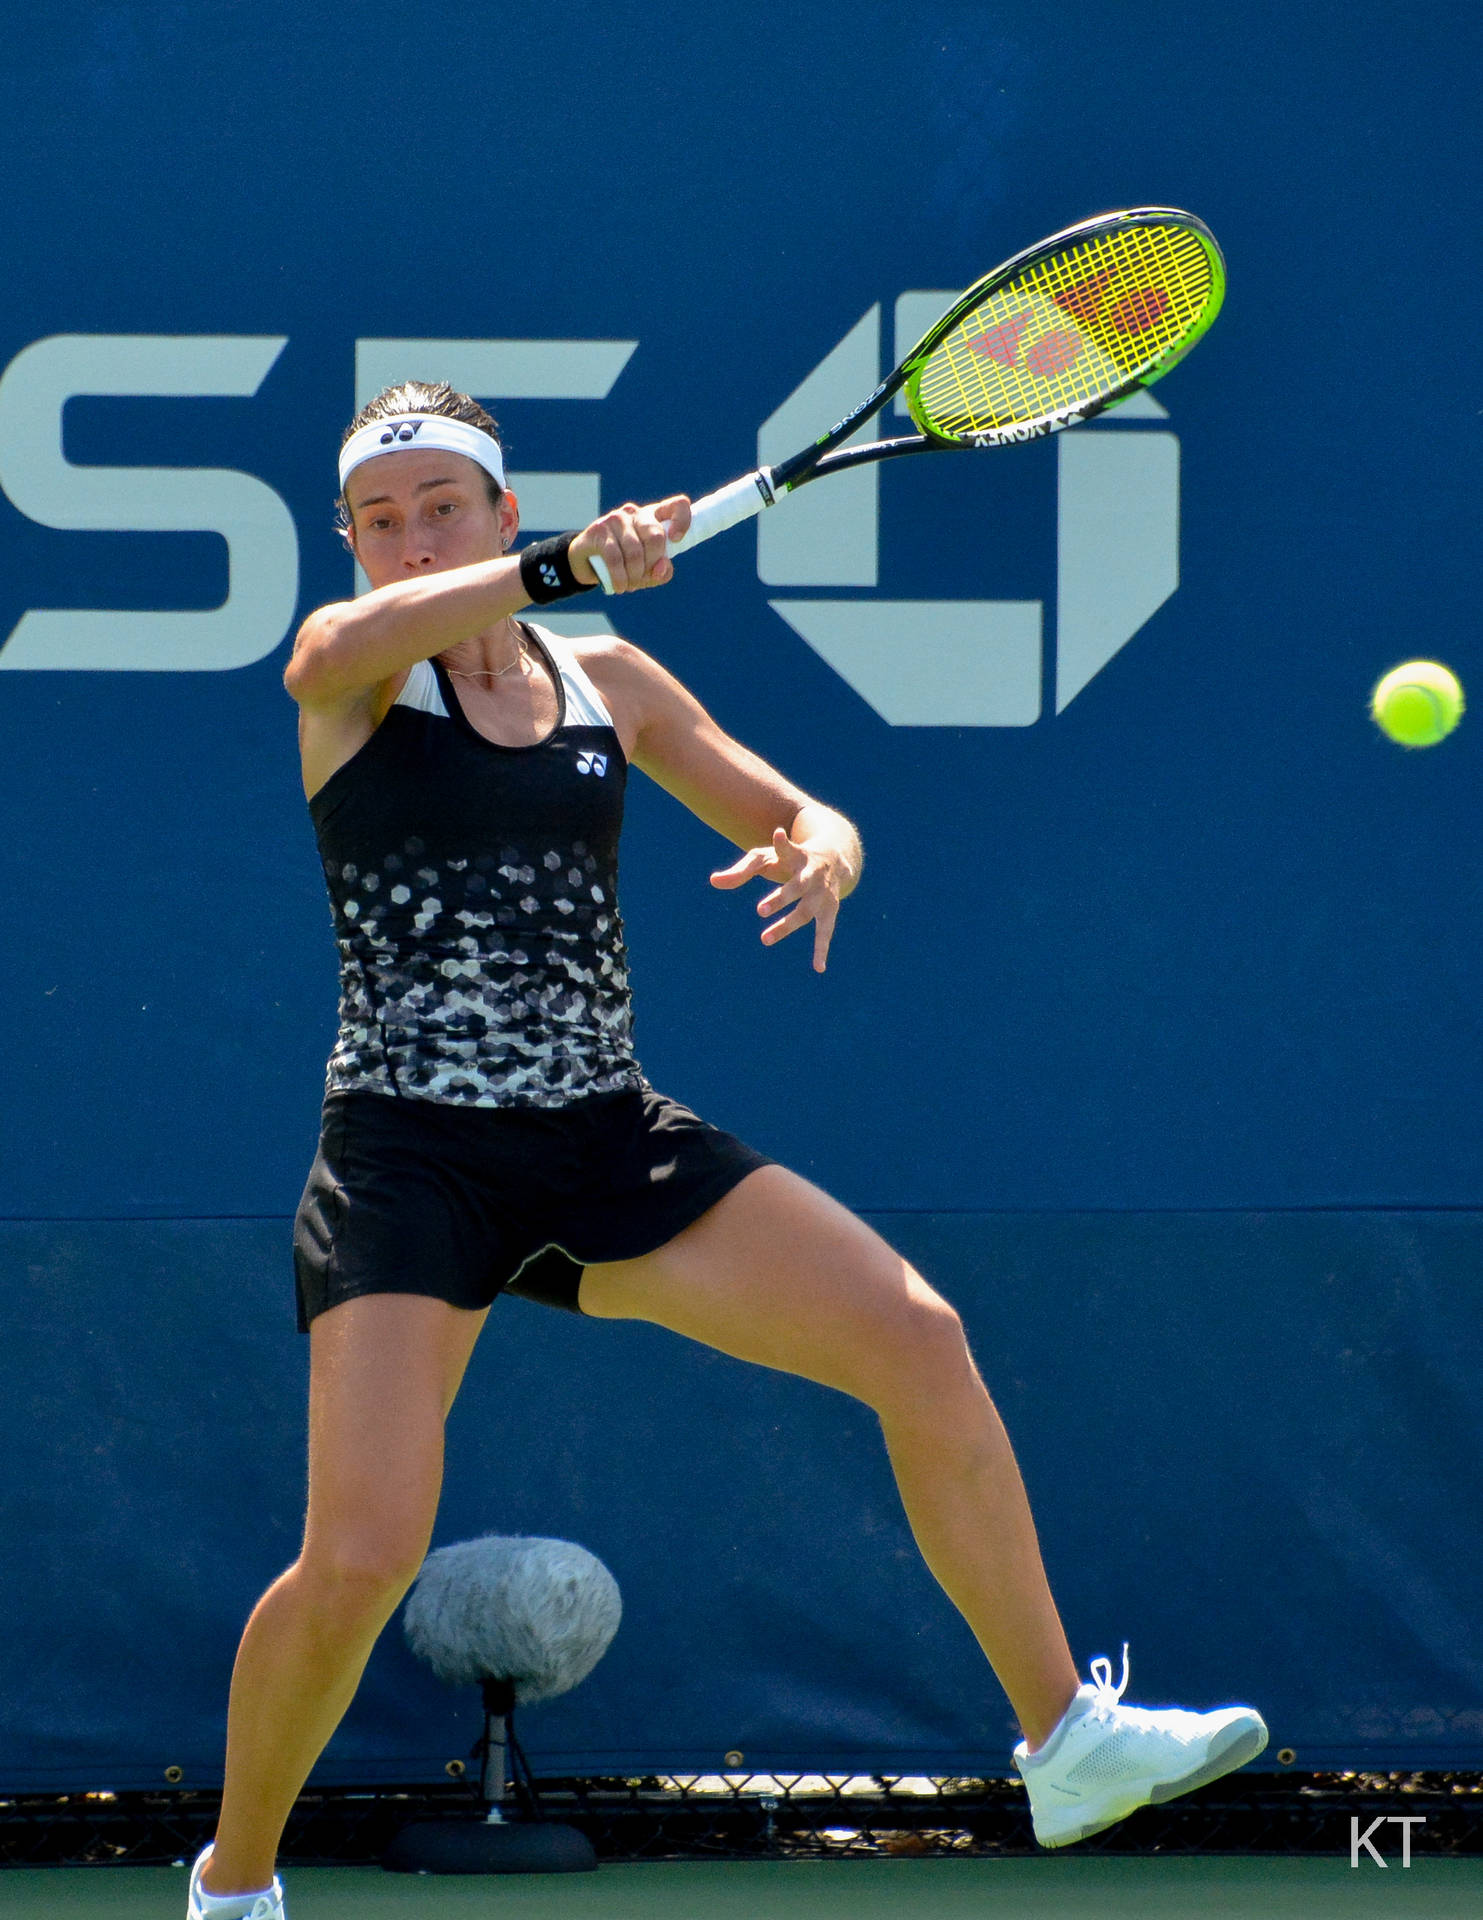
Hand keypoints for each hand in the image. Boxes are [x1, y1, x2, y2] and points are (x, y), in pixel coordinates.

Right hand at [570, 496, 691, 592]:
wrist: (585, 562)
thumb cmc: (623, 564)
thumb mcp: (647, 570)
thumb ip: (661, 571)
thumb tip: (661, 569)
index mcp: (653, 517)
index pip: (677, 505)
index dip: (682, 521)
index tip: (676, 540)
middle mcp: (636, 513)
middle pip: (656, 537)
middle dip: (651, 564)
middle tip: (642, 577)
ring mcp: (616, 519)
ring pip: (635, 552)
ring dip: (634, 576)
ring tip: (628, 585)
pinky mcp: (599, 530)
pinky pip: (615, 559)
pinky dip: (620, 578)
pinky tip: (619, 587)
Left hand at [710, 826, 842, 973]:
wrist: (835, 858)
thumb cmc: (790, 858)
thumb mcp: (766, 858)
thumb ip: (741, 871)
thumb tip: (713, 881)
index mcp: (798, 856)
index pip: (789, 849)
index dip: (783, 844)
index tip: (778, 835)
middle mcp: (813, 874)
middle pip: (798, 886)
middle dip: (781, 898)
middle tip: (760, 910)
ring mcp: (823, 893)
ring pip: (806, 911)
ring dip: (786, 926)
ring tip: (764, 939)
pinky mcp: (830, 909)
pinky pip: (826, 930)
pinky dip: (822, 948)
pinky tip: (818, 967)